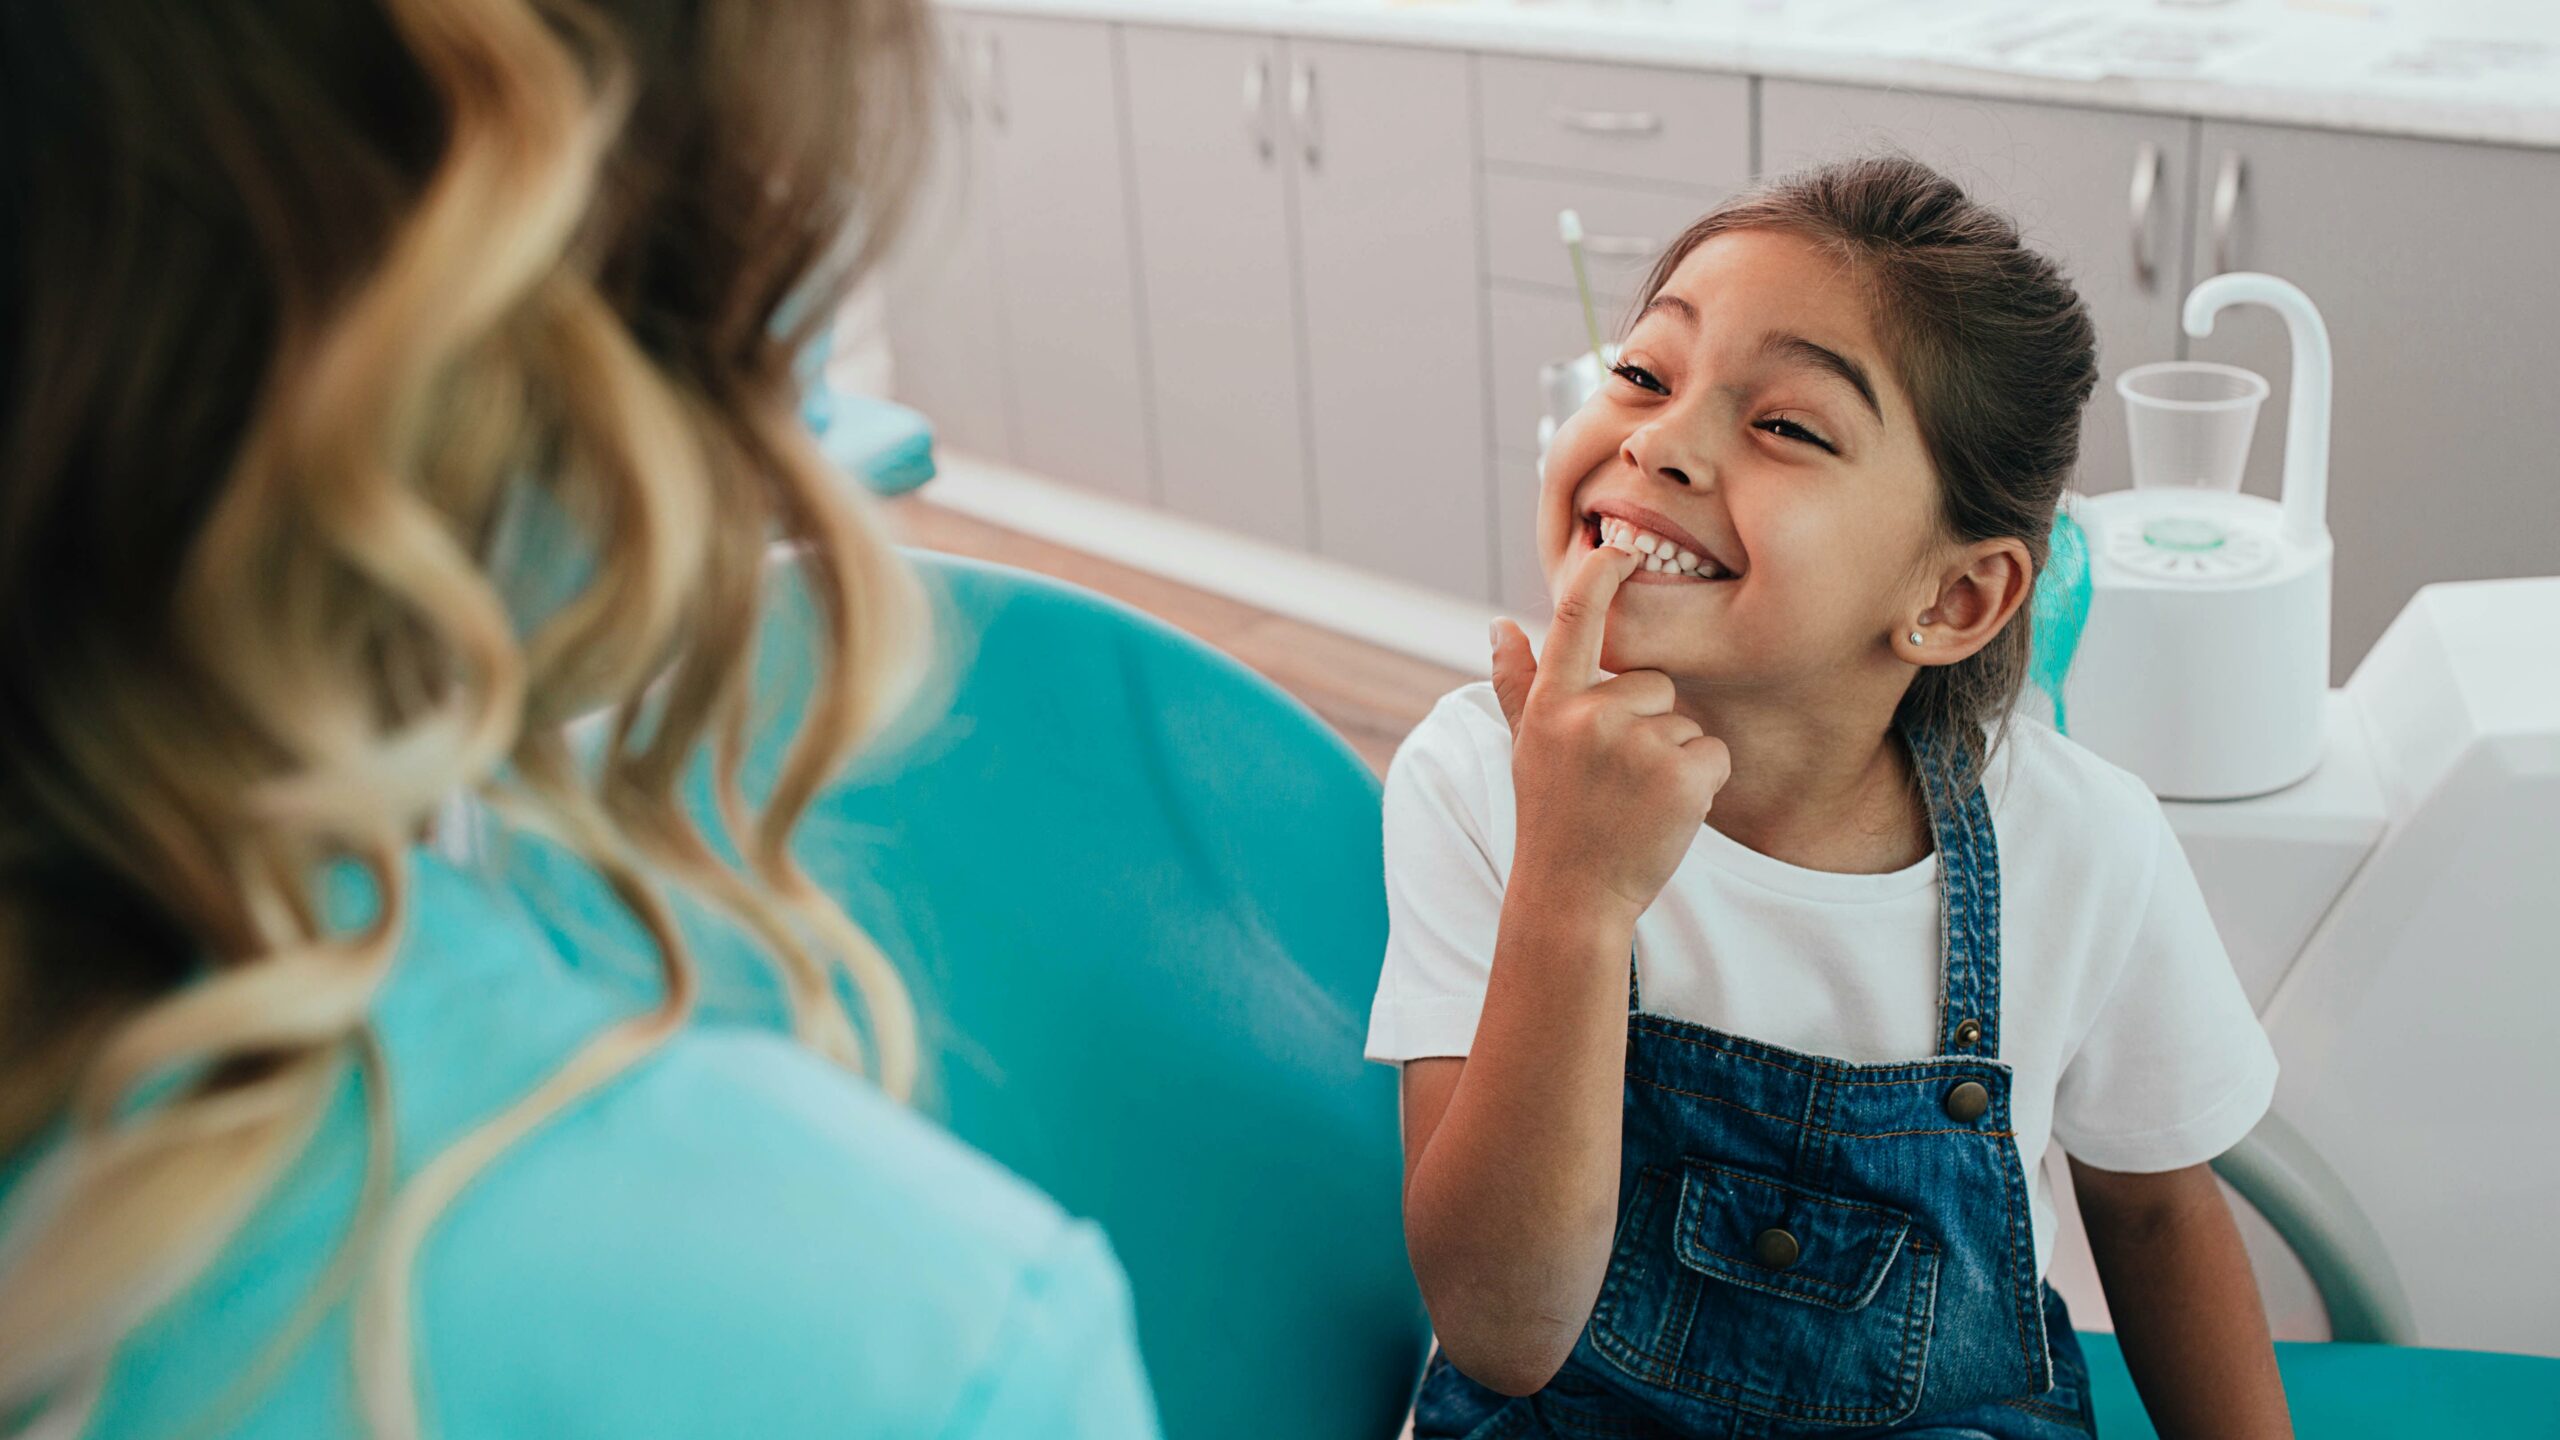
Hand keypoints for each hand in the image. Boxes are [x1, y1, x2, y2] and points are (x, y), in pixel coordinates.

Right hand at [1491, 544, 1731, 927]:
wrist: (1572, 897)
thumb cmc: (1552, 817)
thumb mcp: (1526, 746)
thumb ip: (1516, 682)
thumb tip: (1498, 624)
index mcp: (1552, 703)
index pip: (1576, 618)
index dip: (1602, 573)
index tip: (1621, 544)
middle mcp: (1590, 715)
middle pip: (1653, 683)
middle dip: (1648, 725)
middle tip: (1615, 779)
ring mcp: (1637, 745)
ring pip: (1685, 723)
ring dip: (1673, 759)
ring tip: (1635, 800)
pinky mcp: (1681, 776)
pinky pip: (1713, 754)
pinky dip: (1701, 784)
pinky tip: (1664, 813)